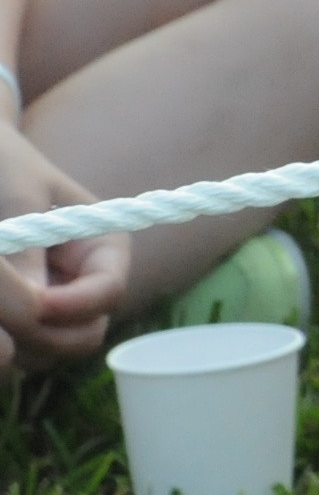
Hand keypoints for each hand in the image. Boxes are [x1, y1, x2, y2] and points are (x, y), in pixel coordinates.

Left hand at [0, 124, 128, 370]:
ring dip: (12, 339)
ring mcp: (49, 309)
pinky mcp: (15, 321)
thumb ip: (25, 251)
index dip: (71, 307)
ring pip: (43, 353)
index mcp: (104, 249)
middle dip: (40, 333)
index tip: (32, 302)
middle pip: (81, 336)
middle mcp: (83, 286)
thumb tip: (34, 308)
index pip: (107, 294)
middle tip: (0, 311)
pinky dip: (0, 342)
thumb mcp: (17, 197)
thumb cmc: (3, 164)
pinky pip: (14, 352)